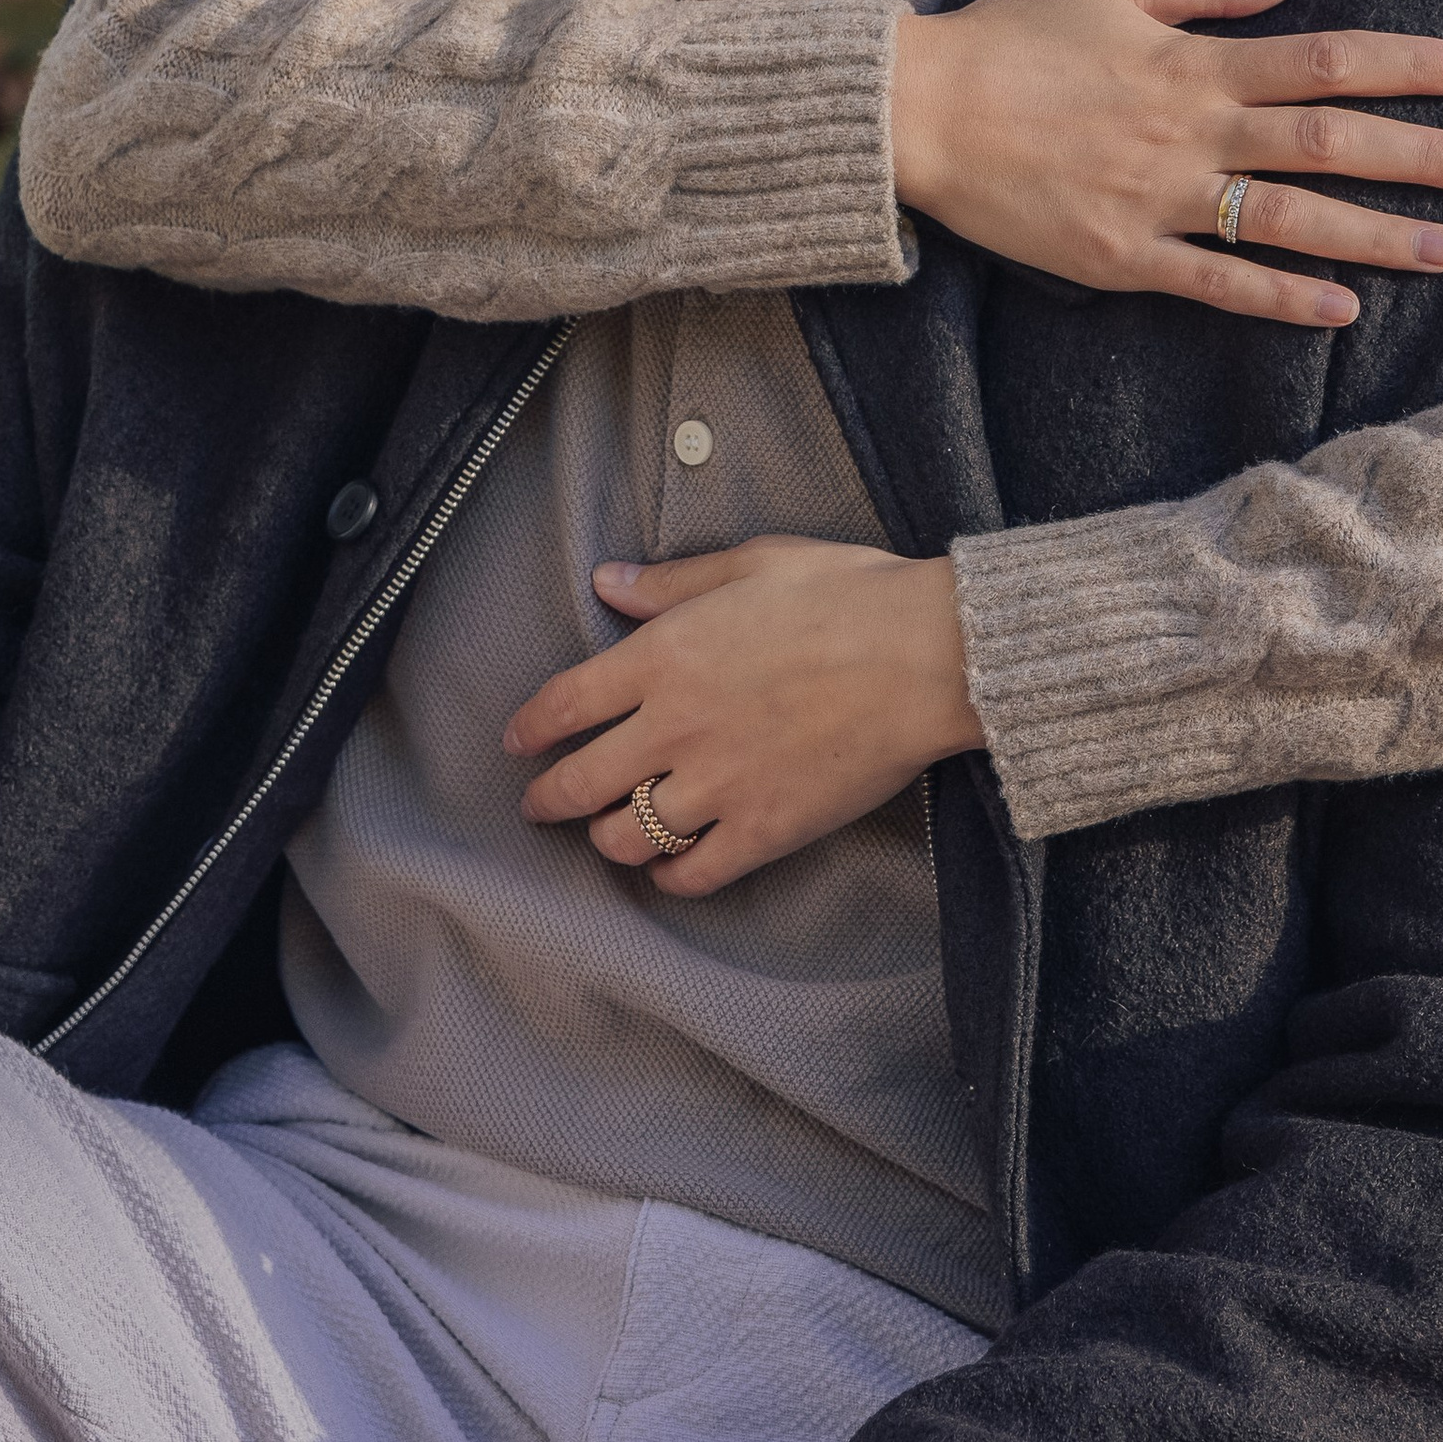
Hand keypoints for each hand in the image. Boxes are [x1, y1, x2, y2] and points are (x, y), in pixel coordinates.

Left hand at [504, 538, 983, 897]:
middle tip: (537, 805)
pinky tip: (670, 870)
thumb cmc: (846, 594)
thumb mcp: (752, 563)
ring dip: (606, 840)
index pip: (565, 703)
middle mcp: (675, 727)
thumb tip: (607, 582)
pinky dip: (671, 877)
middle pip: (580, 782)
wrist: (925, 656)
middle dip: (548, 798)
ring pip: (627, 836)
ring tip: (606, 838)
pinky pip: (693, 873)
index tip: (517, 742)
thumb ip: (671, 582)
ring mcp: (717, 784)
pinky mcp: (763, 830)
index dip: (531, 728)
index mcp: (665, 655)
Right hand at [889, 0, 1442, 328]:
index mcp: (1197, 60)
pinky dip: (1281, 297)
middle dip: (1419, 157)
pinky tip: (1340, 310)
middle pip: (1329, 143)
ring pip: (1289, 222)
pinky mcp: (1122, 256)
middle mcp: (1193, 131)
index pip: (1329, 60)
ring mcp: (1160, 199)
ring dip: (1373, 236)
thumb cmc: (1017, 32)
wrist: (923, 110)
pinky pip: (1217, 282)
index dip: (1411, 67)